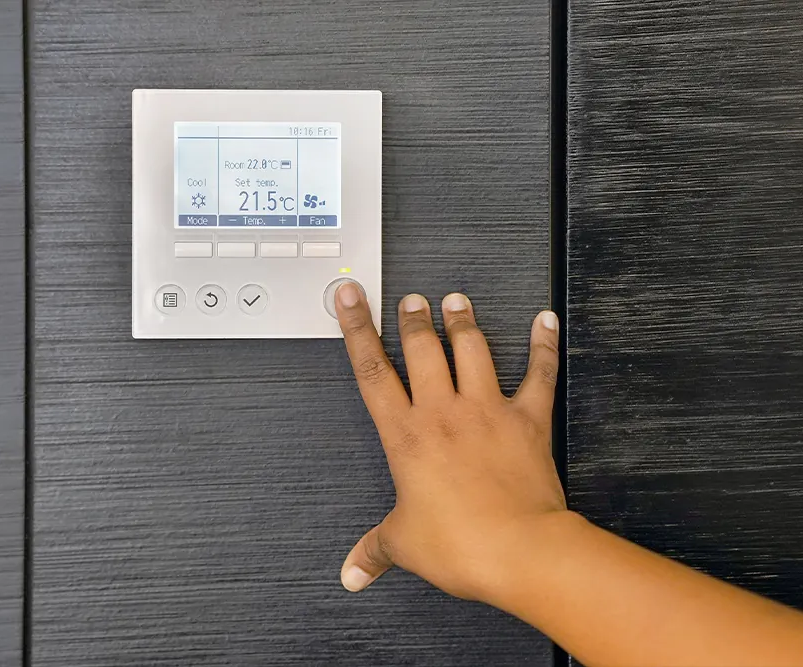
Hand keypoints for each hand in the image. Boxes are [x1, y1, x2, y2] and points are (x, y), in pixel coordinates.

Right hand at [335, 283, 566, 602]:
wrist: (521, 550)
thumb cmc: (463, 543)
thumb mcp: (404, 544)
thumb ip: (374, 550)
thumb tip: (353, 572)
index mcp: (406, 436)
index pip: (372, 369)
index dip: (357, 328)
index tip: (350, 298)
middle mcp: (444, 413)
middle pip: (423, 349)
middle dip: (413, 318)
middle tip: (409, 300)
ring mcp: (487, 411)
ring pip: (472, 349)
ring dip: (462, 321)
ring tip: (455, 300)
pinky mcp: (527, 419)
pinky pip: (538, 372)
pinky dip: (542, 344)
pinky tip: (544, 322)